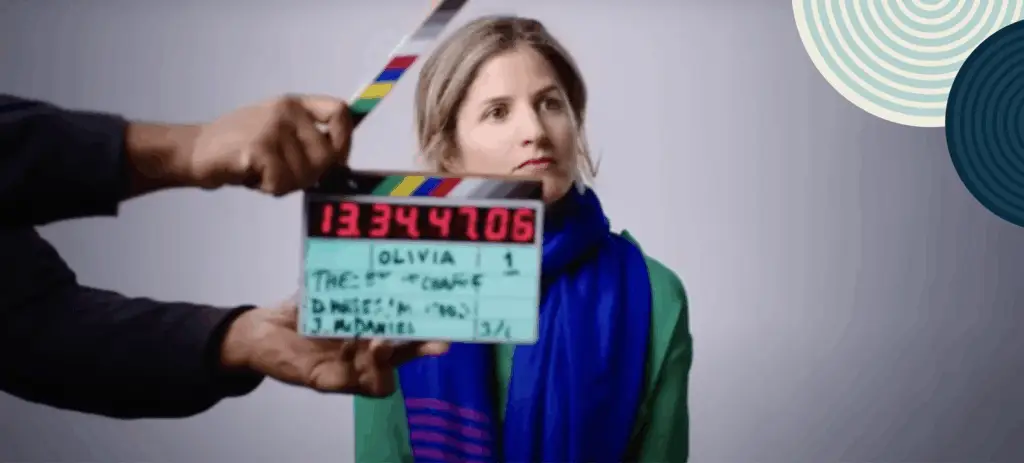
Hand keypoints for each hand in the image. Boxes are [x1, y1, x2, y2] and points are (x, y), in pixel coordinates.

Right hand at [186, 94, 352, 194]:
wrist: (196, 151)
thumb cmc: (240, 145)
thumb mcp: (278, 129)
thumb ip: (308, 138)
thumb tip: (342, 161)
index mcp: (294, 104)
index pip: (340, 112)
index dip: (344, 140)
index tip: (335, 161)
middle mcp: (287, 111)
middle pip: (328, 155)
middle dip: (310, 175)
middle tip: (282, 173)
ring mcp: (273, 127)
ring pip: (305, 175)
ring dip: (284, 183)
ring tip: (260, 170)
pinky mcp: (259, 147)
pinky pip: (282, 182)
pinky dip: (267, 187)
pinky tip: (250, 174)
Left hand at [219, 296, 449, 396]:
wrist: (262, 330)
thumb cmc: (301, 309)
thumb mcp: (328, 286)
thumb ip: (348, 273)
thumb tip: (369, 239)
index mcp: (373, 330)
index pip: (408, 331)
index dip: (428, 326)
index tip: (445, 316)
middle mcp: (367, 353)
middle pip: (405, 356)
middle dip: (423, 348)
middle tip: (440, 342)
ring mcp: (350, 370)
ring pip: (382, 378)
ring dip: (385, 361)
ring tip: (380, 343)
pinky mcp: (327, 380)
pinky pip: (349, 384)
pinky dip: (353, 371)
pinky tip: (350, 353)